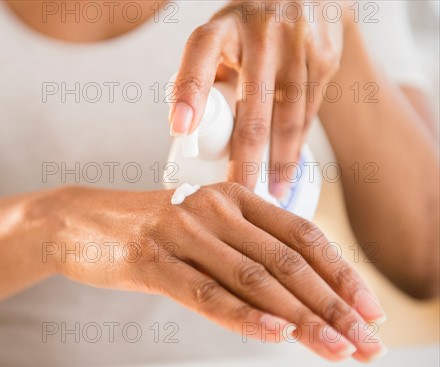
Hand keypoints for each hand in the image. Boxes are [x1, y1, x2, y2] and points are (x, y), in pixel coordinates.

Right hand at [44, 184, 386, 361]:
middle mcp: (213, 209)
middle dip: (333, 306)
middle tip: (366, 342)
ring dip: (302, 319)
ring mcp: (181, 233)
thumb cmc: (149, 230)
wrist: (80, 221)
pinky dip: (244, 315)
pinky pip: (205, 292)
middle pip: (287, 261)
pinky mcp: (150, 260)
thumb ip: (245, 250)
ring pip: (254, 279)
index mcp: (233, 197)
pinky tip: (276, 333)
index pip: (302, 235)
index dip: (341, 273)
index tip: (369, 308)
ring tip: (337, 349)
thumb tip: (295, 295)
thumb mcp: (204, 228)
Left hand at [170, 1, 347, 197]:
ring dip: (280, 162)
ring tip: (270, 196)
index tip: (180, 131)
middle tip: (240, 197)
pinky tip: (289, 168)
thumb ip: (201, 76)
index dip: (190, 94)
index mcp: (222, 28)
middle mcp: (261, 31)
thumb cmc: (248, 30)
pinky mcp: (326, 56)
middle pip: (253, 110)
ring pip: (289, 117)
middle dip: (246, 161)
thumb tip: (185, 129)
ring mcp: (299, 43)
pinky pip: (310, 111)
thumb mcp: (219, 38)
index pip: (200, 57)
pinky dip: (298, 143)